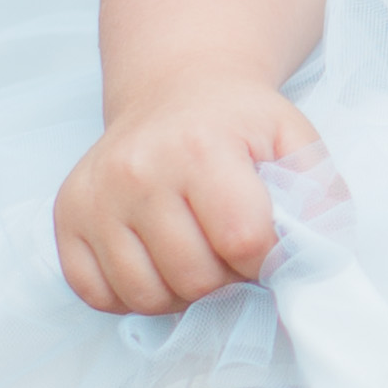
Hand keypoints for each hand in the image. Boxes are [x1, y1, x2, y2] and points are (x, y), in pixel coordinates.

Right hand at [55, 76, 316, 313]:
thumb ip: (320, 197)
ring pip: (145, 297)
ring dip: (181, 293)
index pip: (244, 242)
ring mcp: (95, 197)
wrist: (174, 90)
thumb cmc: (237, 123)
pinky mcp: (66, 218)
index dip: (267, 259)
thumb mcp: (293, 140)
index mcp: (199, 148)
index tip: (267, 244)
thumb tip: (320, 259)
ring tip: (196, 255)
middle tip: (231, 251)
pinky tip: (155, 260)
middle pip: (193, 279)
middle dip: (226, 280)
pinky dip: (131, 294)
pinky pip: (96, 295)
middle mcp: (136, 171)